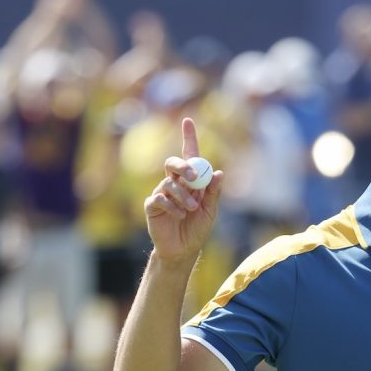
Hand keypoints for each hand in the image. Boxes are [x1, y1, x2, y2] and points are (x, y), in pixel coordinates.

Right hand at [144, 117, 222, 263]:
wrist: (183, 249)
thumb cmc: (197, 229)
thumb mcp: (210, 211)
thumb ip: (213, 193)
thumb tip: (218, 173)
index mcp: (191, 181)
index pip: (189, 155)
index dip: (188, 137)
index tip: (188, 121)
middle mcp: (175, 183)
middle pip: (173, 163)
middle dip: (183, 166)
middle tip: (194, 177)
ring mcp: (162, 193)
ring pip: (169, 183)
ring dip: (183, 196)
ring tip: (191, 209)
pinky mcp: (152, 205)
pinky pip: (159, 198)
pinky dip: (172, 206)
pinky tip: (180, 215)